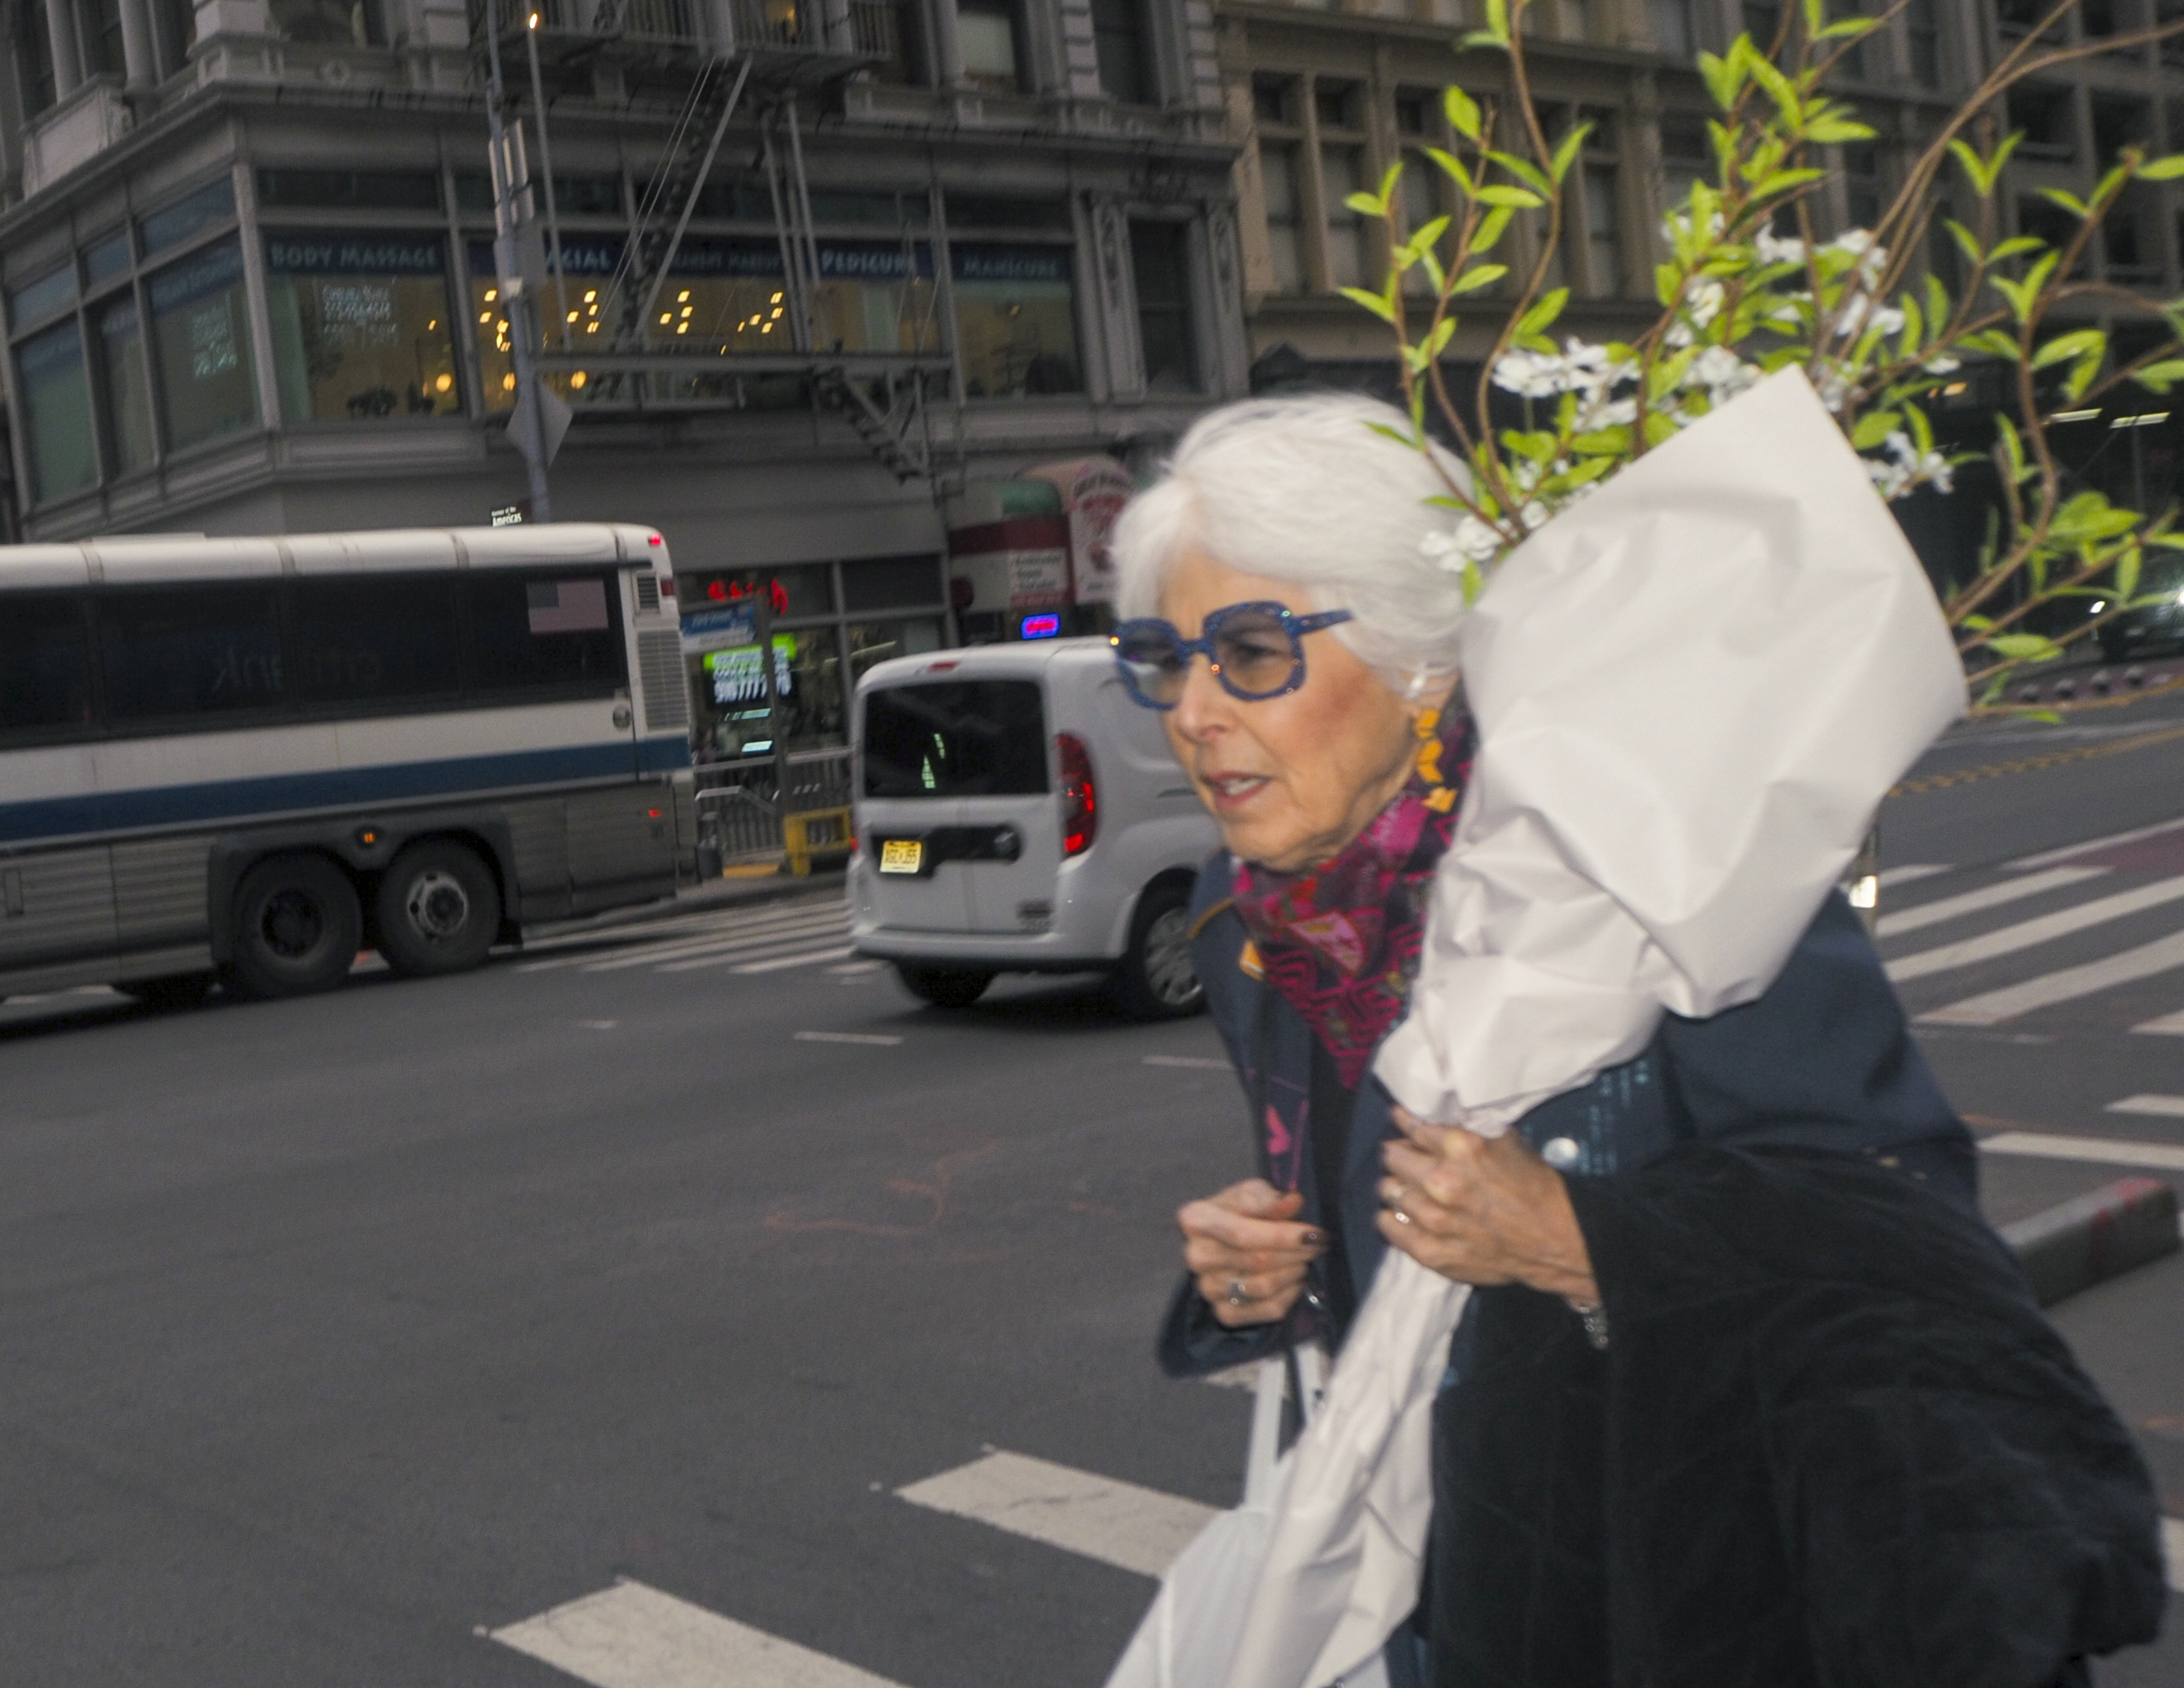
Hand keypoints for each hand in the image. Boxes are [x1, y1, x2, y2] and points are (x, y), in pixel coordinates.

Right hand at [1178, 1178, 1325, 1327]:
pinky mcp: (1223, 1312)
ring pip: (1262, 1287)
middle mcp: (1196, 1257)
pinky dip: (1288, 1296)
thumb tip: (1293, 1202)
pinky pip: (1265, 1310)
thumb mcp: (1252, 1193)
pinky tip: (1296, 1281)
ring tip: (1304, 1259)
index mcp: (1196, 1220)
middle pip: (1255, 1261)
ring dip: (1293, 1273)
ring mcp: (1207, 1288)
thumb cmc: (1241, 1211)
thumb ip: (1269, 1199)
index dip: (1282, 1235)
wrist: (1227, 1240)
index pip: (1242, 1234)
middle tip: (1318, 1244)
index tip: (1314, 1233)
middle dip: (1295, 1253)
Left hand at [1375, 1109, 1598, 1304]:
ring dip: (1396, 1186)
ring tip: (1407, 1188)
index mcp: (1460, 1147)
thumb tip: (1432, 1122)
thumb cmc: (1533, 1187)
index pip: (1412, 1127)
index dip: (1406, 1124)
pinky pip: (1388, 1226)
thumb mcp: (1506, 1141)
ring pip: (1388, 1190)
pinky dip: (1390, 1217)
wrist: (1555, 1239)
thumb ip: (1465, 1131)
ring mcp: (1433, 1218)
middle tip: (1406, 1159)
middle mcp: (1441, 1180)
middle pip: (1392, 1157)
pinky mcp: (1430, 1251)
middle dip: (1399, 1154)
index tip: (1401, 1123)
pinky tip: (1400, 1214)